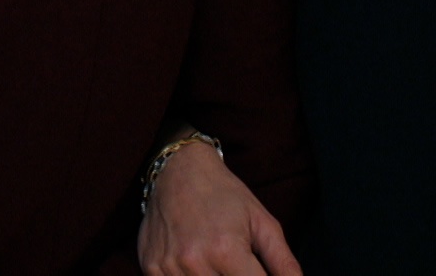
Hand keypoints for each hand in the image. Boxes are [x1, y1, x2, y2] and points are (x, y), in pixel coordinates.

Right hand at [138, 142, 300, 275]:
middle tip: (236, 266)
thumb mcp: (262, 222)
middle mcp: (195, 262)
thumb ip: (283, 262)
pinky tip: (196, 266)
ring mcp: (169, 268)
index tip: (257, 273)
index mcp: (227, 250)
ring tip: (218, 264)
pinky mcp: (151, 269)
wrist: (178, 169)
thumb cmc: (225, 195)